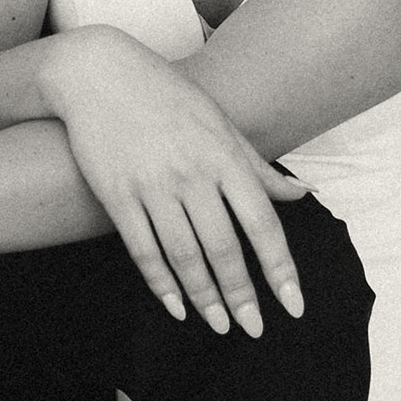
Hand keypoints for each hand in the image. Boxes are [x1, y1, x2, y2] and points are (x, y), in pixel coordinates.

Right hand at [42, 26, 306, 337]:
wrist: (96, 72)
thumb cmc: (164, 94)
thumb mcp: (217, 121)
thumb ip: (257, 164)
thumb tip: (304, 194)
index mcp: (222, 154)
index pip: (262, 222)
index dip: (280, 268)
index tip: (293, 305)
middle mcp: (191, 172)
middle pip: (224, 247)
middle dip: (242, 295)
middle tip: (253, 328)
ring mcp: (151, 184)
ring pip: (184, 255)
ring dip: (205, 296)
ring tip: (220, 325)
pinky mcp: (115, 194)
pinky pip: (142, 249)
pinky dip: (161, 282)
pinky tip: (176, 305)